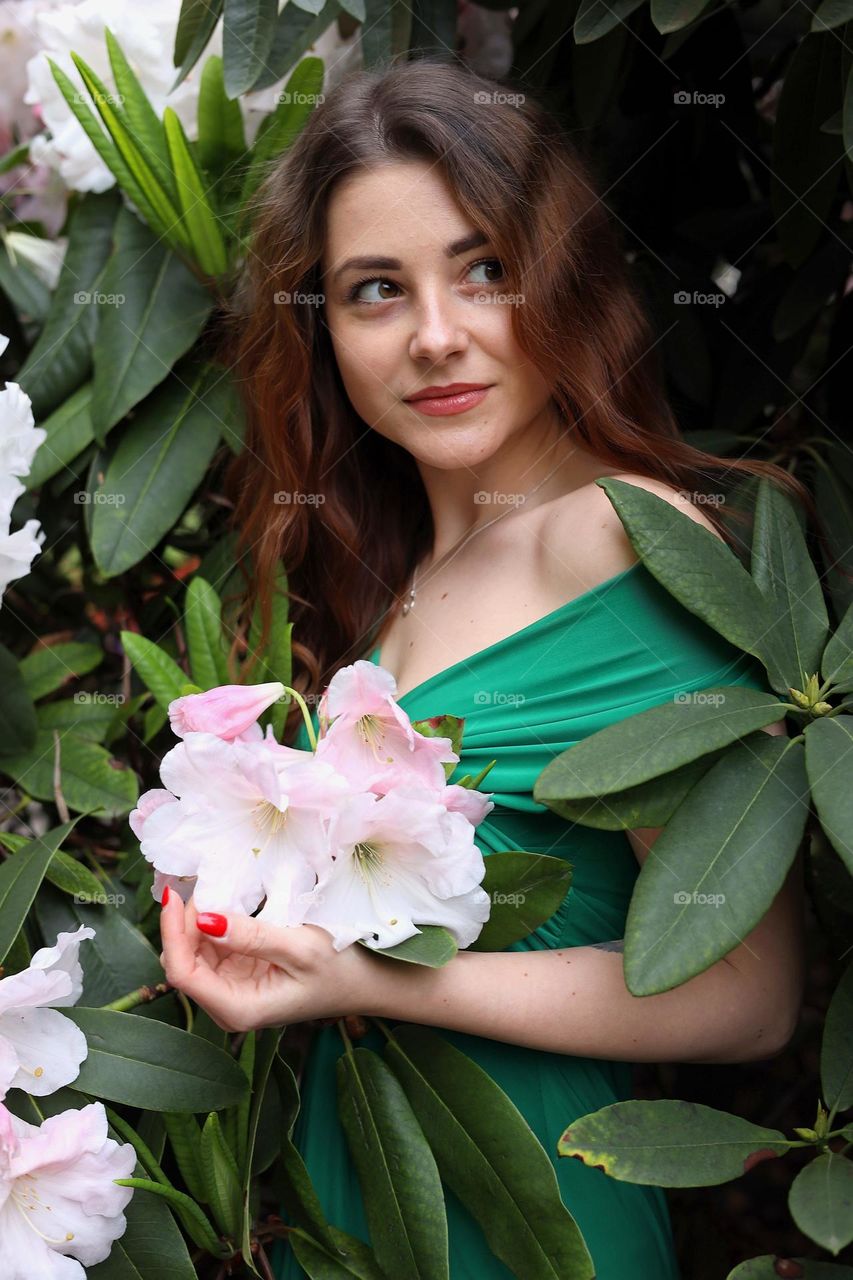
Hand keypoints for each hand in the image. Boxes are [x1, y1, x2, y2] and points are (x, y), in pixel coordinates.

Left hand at [158, 892, 377, 1031]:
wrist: (366, 981)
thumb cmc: (339, 967)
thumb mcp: (299, 947)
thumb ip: (250, 936)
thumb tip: (205, 919)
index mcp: (238, 1008)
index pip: (183, 973)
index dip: (172, 933)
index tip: (175, 895)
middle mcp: (228, 1004)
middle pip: (183, 962)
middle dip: (183, 924)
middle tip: (199, 884)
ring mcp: (233, 990)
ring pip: (194, 953)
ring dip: (196, 922)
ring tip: (211, 888)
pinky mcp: (241, 975)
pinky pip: (212, 949)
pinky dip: (211, 924)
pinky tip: (222, 902)